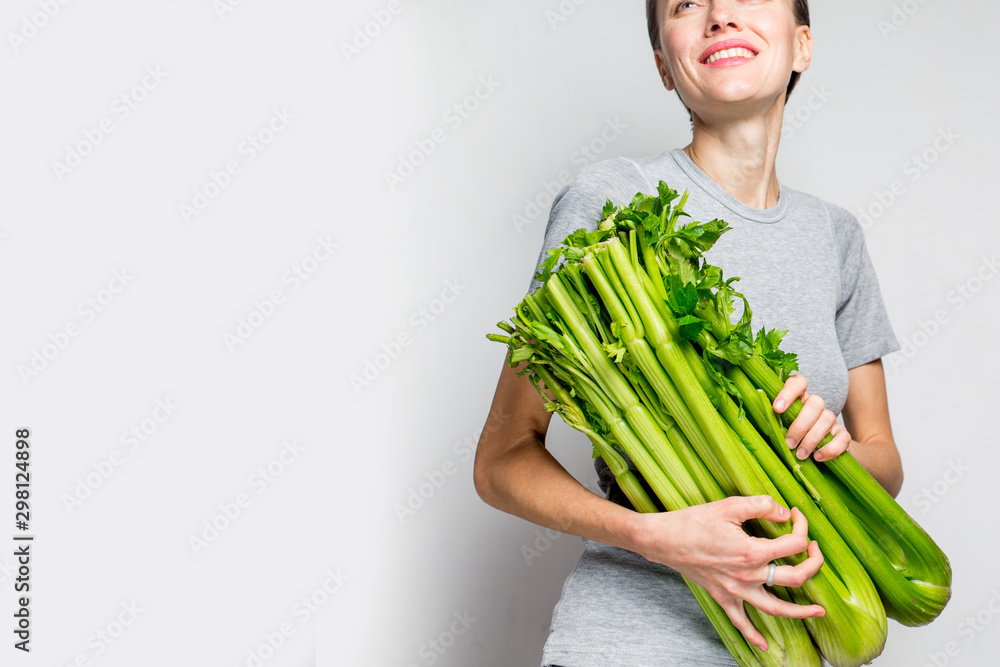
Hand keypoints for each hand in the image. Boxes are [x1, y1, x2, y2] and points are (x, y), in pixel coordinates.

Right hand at [632, 496, 824, 652]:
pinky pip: (741, 622)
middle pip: (796, 577)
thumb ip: (760, 505)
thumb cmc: (693, 521)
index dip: (801, 526)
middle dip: (814, 564)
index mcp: (752, 551)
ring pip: (777, 608)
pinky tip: (764, 645)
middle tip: (816, 550)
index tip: (794, 514)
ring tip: (818, 611)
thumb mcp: (728, 506)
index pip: (793, 542)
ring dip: (801, 611)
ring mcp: (736, 590)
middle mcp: (748, 575)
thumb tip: (782, 511)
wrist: (663, 540)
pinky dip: (753, 636)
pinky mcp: (723, 597)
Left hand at [773, 373, 851, 461]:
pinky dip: (830, 449)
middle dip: (800, 425)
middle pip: (815, 403)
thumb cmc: (792, 437)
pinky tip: (818, 457)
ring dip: (812, 439)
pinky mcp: (842, 434)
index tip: (777, 408)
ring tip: (800, 454)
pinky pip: (842, 438)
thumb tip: (764, 426)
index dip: (788, 392)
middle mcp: (816, 405)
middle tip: (789, 443)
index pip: (798, 382)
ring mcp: (831, 419)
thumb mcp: (780, 427)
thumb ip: (774, 423)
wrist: (819, 453)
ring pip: (827, 418)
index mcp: (799, 398)